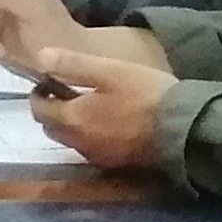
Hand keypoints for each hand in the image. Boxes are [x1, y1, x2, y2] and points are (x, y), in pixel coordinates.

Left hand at [28, 52, 170, 169]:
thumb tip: (41, 57)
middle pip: (52, 128)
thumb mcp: (109, 70)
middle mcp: (78, 143)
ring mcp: (96, 157)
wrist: (182, 128)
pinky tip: (107, 124)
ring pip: (70, 141)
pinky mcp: (114, 164)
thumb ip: (72, 64)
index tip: (48, 83)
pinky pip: (90, 150)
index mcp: (73, 119)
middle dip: (52, 111)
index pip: (39, 110)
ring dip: (71, 125)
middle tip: (66, 93)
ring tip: (88, 106)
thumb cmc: (145, 94)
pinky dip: (89, 137)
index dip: (38, 95)